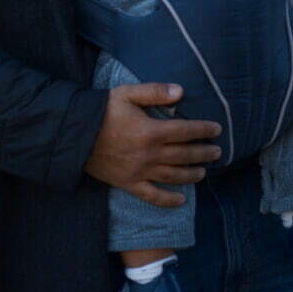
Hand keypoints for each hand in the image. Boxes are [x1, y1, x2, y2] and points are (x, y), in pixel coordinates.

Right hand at [84, 83, 222, 207]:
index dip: (203, 130)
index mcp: (152, 131)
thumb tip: (181, 91)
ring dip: (192, 175)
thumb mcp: (128, 93)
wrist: (75, 134)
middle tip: (217, 152)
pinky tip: (181, 200)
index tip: (216, 129)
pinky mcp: (129, 183)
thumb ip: (155, 92)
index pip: (186, 131)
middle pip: (184, 155)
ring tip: (203, 172)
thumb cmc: (102, 111)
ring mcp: (140, 171)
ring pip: (173, 176)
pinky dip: (168, 200)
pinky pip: (152, 196)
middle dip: (204, 153)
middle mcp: (150, 154)